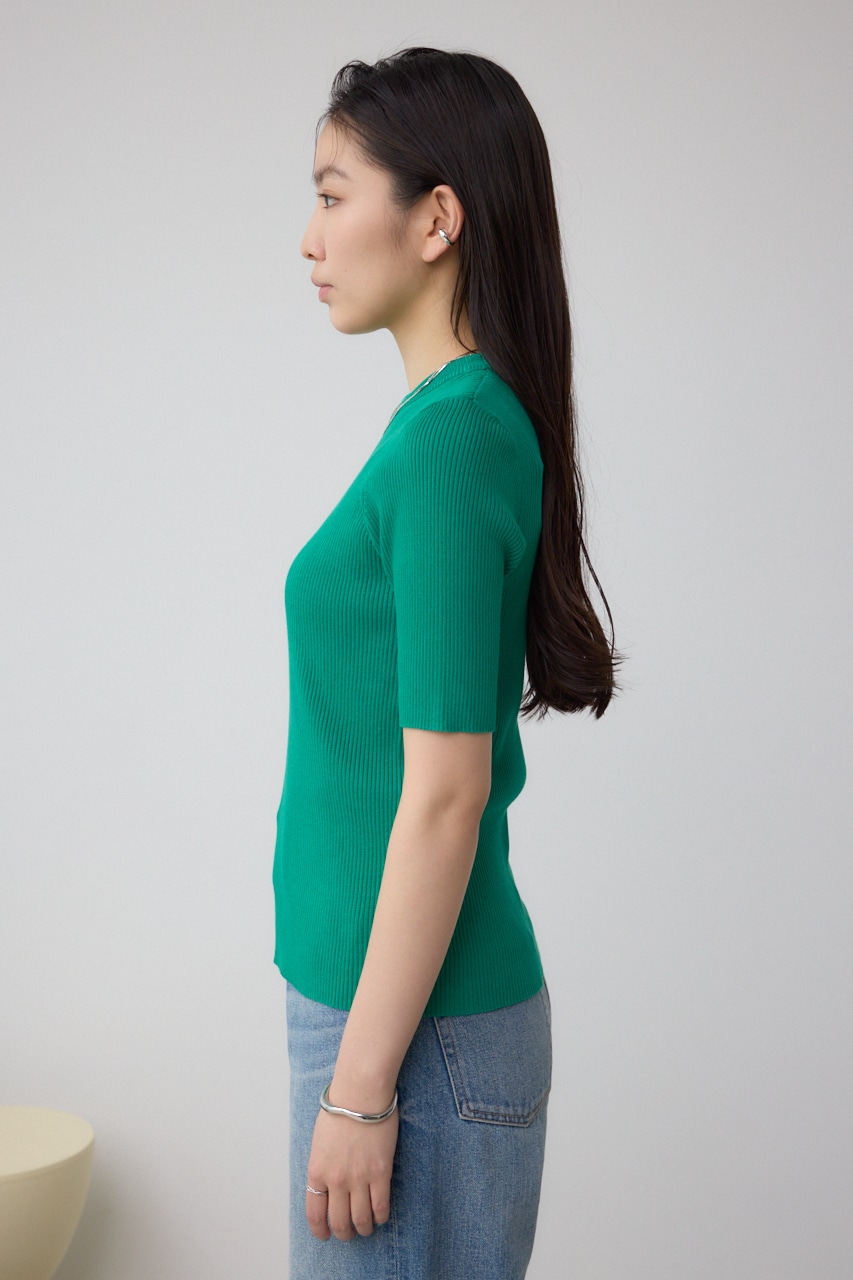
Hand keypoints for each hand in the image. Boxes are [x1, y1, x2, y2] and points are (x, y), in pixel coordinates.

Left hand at [305, 1105, 398, 1240]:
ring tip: (366, 1228)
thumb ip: (322, 1166)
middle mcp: (336, 1180)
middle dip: (343, 1233)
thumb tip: (327, 1184)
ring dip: (363, 1228)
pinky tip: (380, 1216)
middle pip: (339, 1221)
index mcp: (317, 1172)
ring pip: (361, 1219)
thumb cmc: (339, 1110)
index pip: (314, 1213)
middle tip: (348, 1234)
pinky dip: (380, 1217)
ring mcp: (359, 1178)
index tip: (324, 1235)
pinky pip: (381, 1206)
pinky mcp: (380, 1173)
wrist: (360, 1094)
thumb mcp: (319, 1142)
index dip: (320, 1230)